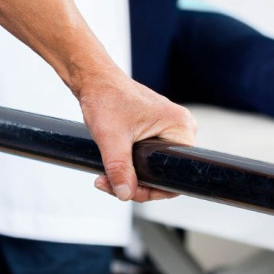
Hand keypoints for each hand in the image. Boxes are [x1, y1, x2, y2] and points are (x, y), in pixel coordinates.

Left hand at [75, 69, 196, 201]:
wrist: (92, 79)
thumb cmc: (106, 97)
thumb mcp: (111, 138)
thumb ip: (119, 168)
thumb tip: (124, 194)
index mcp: (181, 127)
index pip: (176, 174)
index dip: (152, 189)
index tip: (127, 190)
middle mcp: (180, 128)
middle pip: (163, 173)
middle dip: (135, 184)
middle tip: (109, 184)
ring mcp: (167, 128)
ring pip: (152, 167)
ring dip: (128, 176)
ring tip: (104, 177)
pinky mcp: (155, 129)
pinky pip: (147, 158)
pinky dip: (129, 165)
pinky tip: (111, 168)